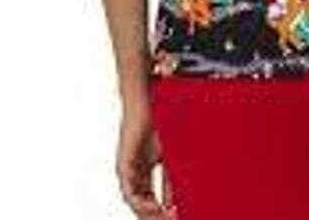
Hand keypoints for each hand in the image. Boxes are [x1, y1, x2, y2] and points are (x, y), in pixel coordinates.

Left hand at [116, 99, 175, 218]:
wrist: (146, 101)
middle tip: (174, 219)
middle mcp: (134, 173)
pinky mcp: (124, 166)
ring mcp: (128, 170)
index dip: (164, 210)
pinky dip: (141, 203)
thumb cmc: (158, 118)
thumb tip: (184, 190)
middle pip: (143, 203)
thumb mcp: (171, 151)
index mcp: (145, 169)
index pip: (153, 197)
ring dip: (149, 213)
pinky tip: (153, 208)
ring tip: (165, 218)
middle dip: (157, 215)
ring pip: (135, 201)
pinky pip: (129, 193)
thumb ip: (174, 171)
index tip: (178, 215)